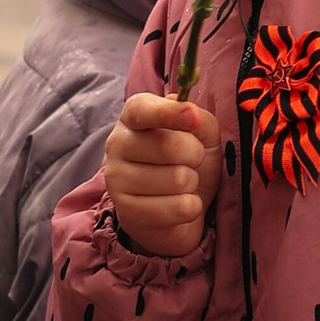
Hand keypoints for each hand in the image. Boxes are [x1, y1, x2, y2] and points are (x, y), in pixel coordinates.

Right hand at [103, 93, 219, 254]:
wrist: (175, 208)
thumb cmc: (187, 161)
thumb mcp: (202, 134)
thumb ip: (200, 118)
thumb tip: (191, 114)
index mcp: (133, 117)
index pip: (142, 109)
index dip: (169, 112)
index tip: (192, 117)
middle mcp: (117, 143)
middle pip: (170, 145)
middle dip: (196, 155)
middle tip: (191, 161)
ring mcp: (117, 179)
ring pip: (178, 179)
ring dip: (192, 183)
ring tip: (181, 184)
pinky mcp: (127, 212)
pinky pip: (179, 208)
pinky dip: (191, 207)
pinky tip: (177, 204)